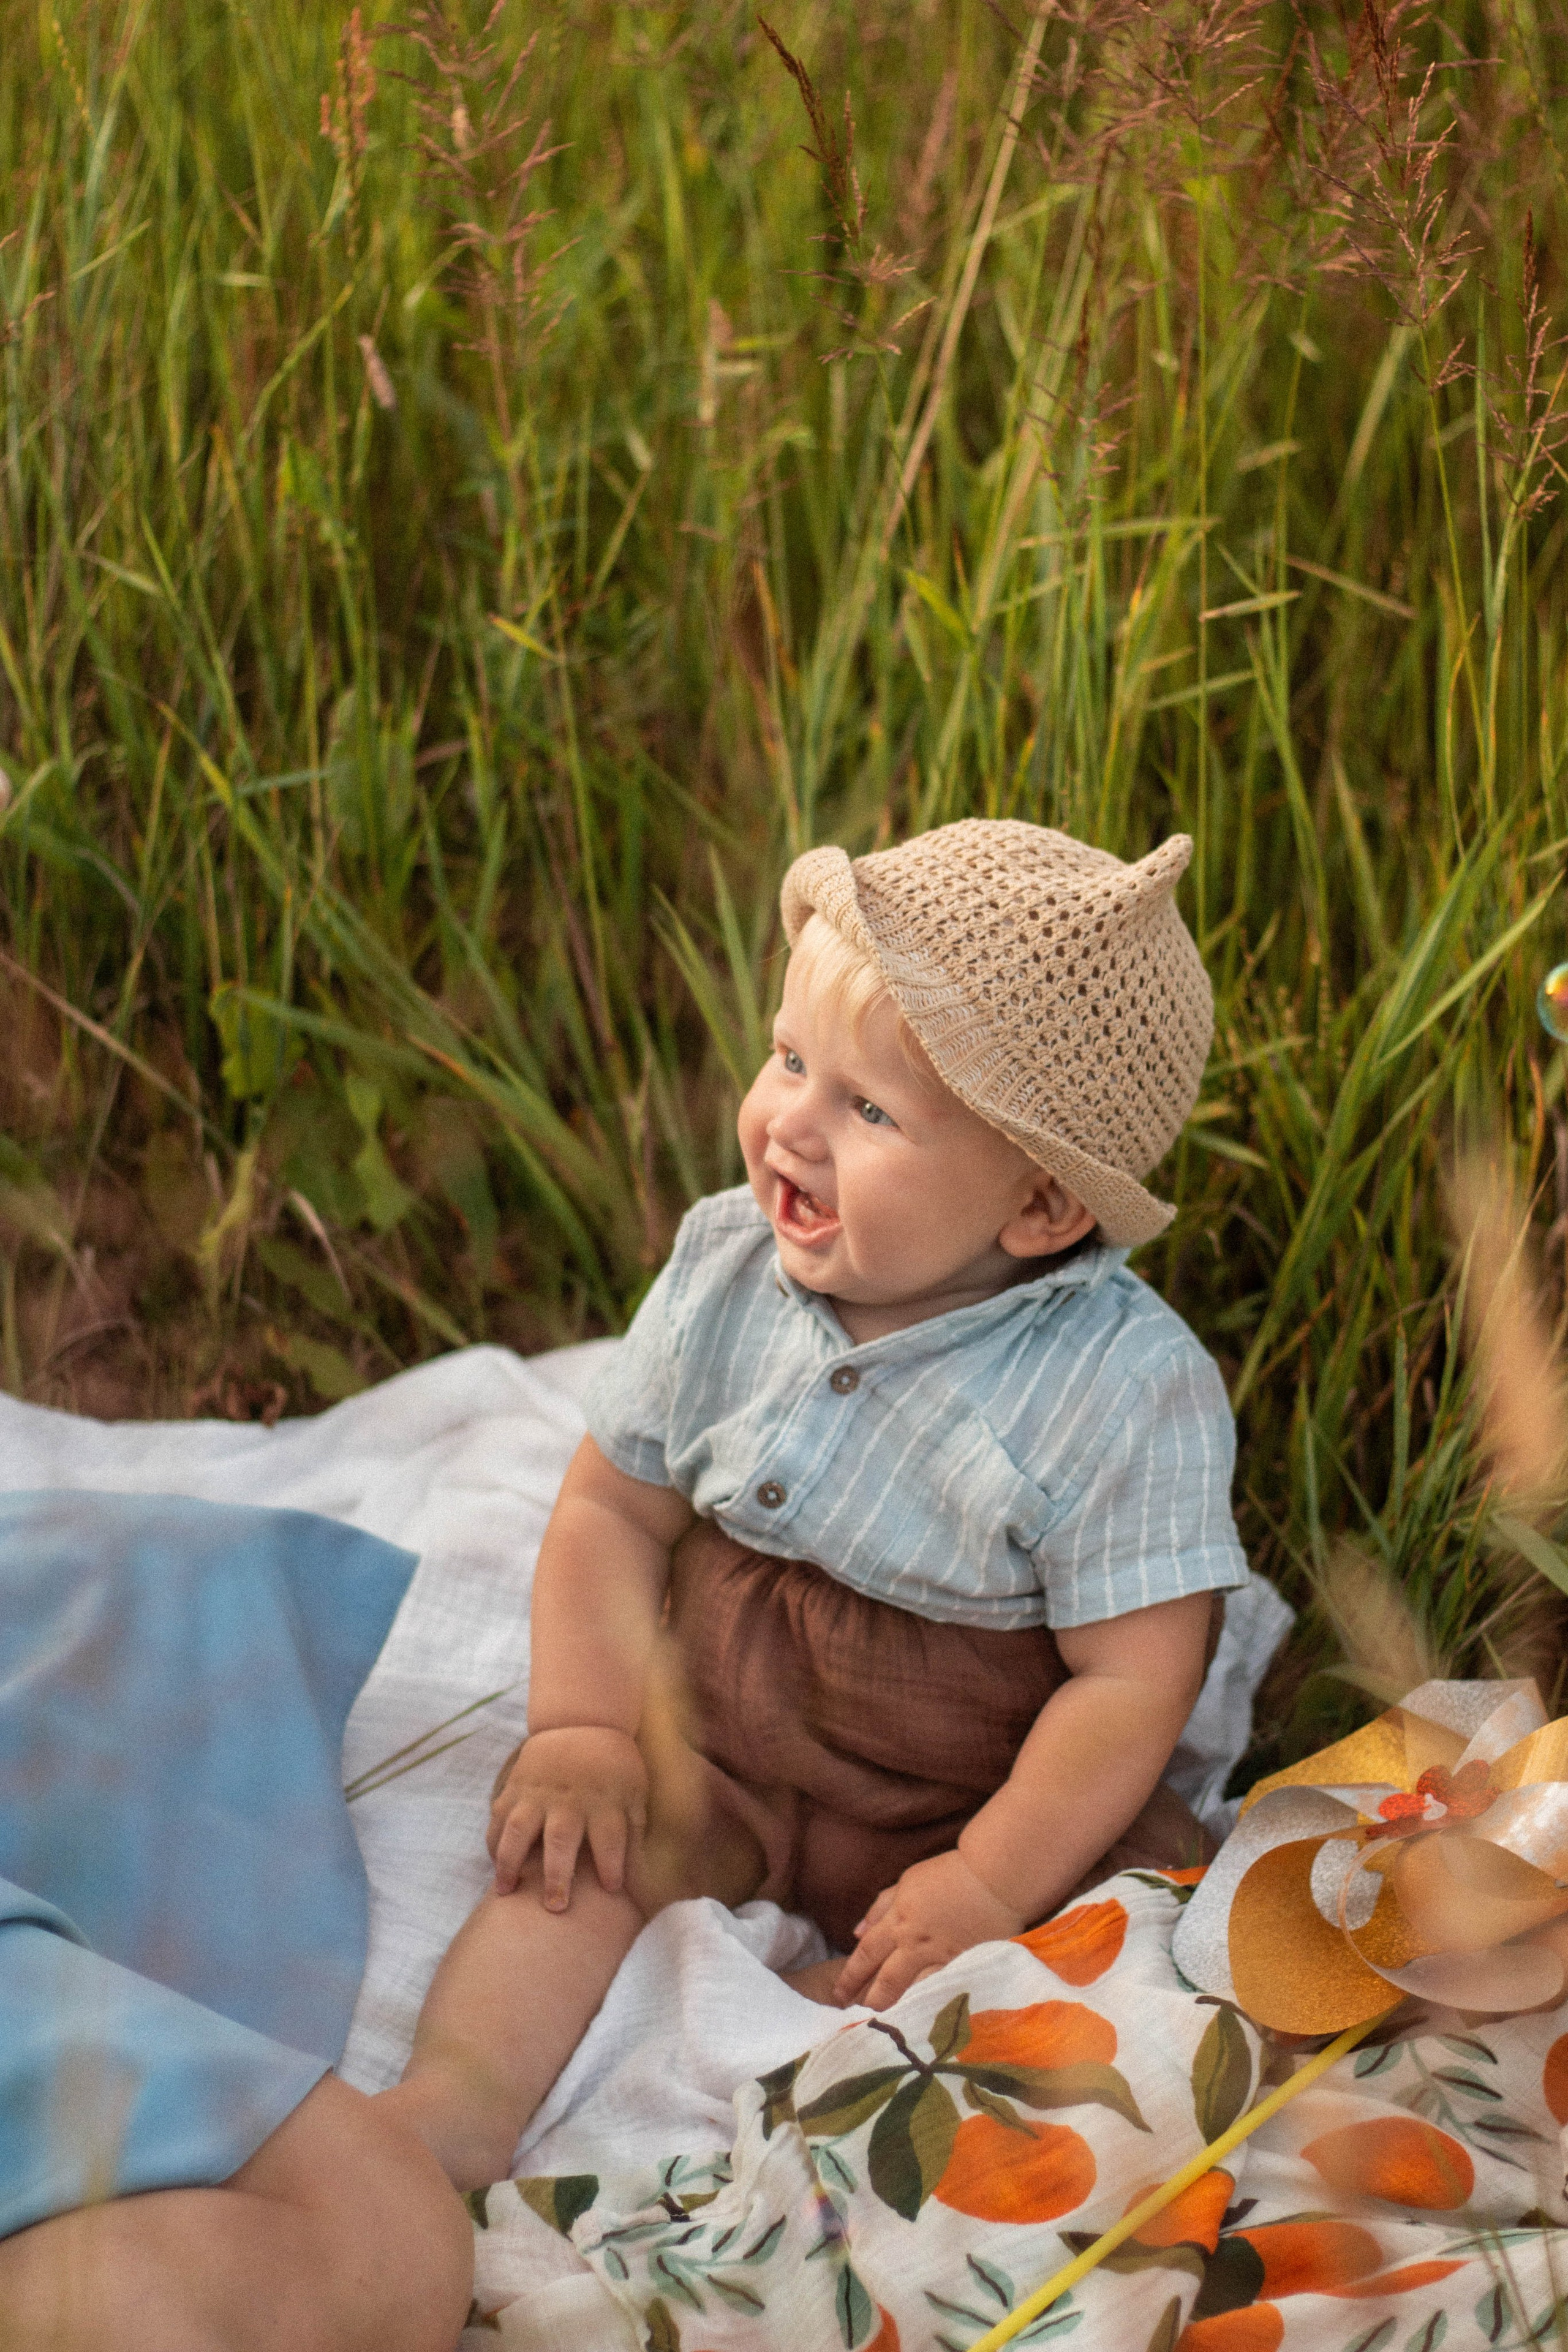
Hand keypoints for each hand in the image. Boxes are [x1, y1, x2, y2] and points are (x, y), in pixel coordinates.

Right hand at [487, 1725, 647, 1906]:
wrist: (583, 1720)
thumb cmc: (615, 1764)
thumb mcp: (635, 1789)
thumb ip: (635, 1826)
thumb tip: (641, 1867)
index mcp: (604, 1800)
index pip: (610, 1839)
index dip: (612, 1866)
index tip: (612, 1889)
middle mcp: (570, 1799)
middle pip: (562, 1840)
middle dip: (558, 1876)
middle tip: (555, 1908)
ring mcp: (538, 1792)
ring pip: (519, 1829)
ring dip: (510, 1863)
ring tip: (505, 1891)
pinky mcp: (516, 1786)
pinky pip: (499, 1816)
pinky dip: (494, 1841)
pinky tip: (494, 1863)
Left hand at [834, 1849, 1025, 2010]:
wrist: (995, 1877)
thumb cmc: (950, 1874)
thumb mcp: (908, 1881)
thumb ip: (882, 1907)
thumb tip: (857, 1932)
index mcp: (899, 1921)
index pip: (866, 1955)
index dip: (849, 1977)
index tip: (837, 1995)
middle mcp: (916, 1945)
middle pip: (885, 1982)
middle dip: (868, 2002)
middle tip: (855, 2020)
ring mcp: (942, 1960)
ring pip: (911, 1994)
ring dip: (896, 2010)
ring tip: (883, 2027)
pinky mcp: (966, 1969)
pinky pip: (941, 1993)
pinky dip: (927, 2007)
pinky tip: (919, 2021)